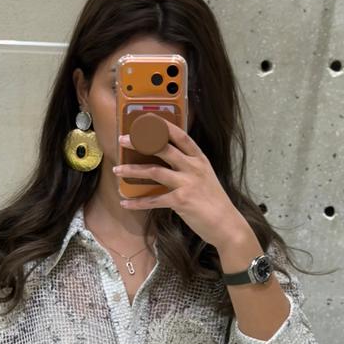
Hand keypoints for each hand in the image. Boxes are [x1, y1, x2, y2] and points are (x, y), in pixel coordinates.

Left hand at [113, 120, 253, 251]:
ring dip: (132, 170)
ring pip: (154, 171)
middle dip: (140, 141)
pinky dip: (138, 202)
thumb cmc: (213, 201)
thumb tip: (166, 161)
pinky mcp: (181, 201)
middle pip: (163, 148)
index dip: (163, 126)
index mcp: (199, 159)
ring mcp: (187, 183)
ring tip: (117, 169)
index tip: (146, 119)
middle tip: (122, 139)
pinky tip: (125, 202)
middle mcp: (193, 167)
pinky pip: (154, 200)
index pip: (180, 136)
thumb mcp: (205, 177)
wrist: (226, 224)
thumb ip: (188, 167)